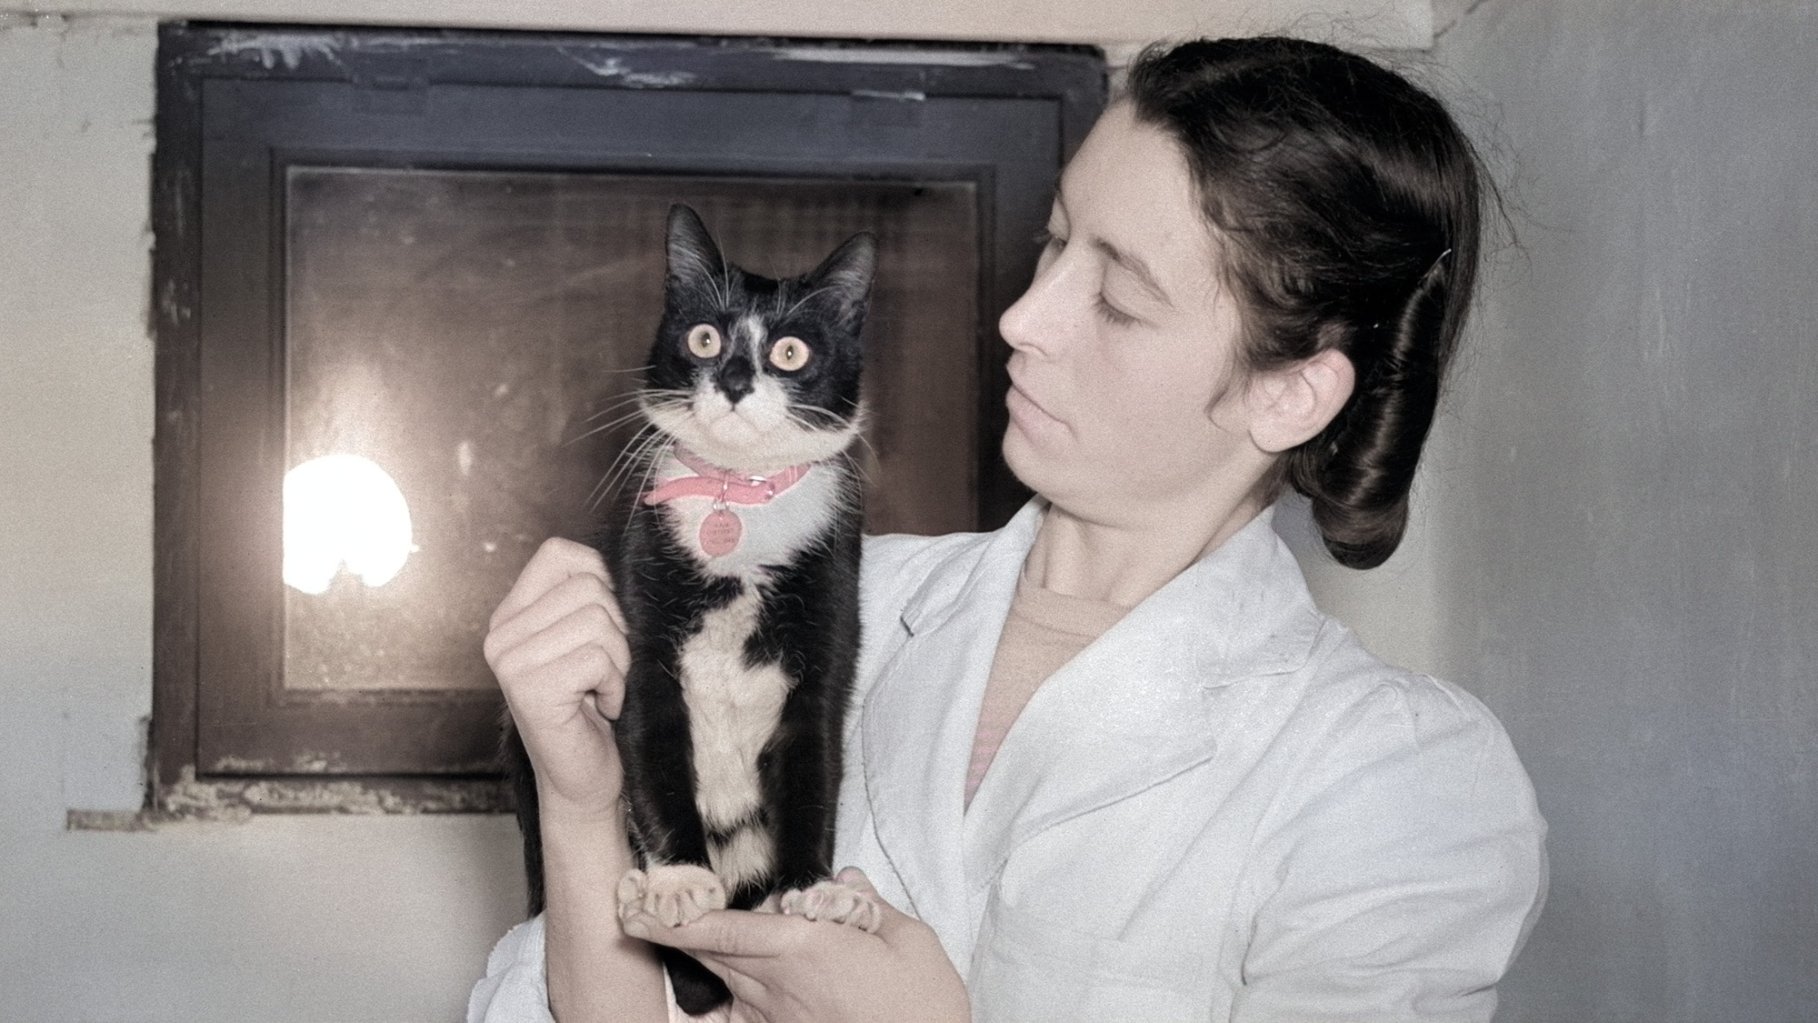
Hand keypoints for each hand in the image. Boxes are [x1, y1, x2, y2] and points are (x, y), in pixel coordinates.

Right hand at [483, 537, 630, 816]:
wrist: (582, 780)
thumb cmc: (592, 709)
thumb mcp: (589, 641)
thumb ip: (590, 599)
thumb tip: (620, 566)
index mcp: (512, 615)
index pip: (561, 553)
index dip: (601, 581)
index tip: (603, 627)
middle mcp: (501, 634)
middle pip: (589, 587)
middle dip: (617, 631)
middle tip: (603, 671)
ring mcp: (510, 661)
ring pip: (598, 621)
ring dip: (618, 662)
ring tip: (599, 690)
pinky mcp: (529, 688)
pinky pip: (598, 658)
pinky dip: (614, 686)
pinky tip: (599, 708)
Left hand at [620, 868, 970, 1022]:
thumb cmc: (923, 1007)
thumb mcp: (911, 942)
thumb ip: (871, 905)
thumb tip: (845, 880)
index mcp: (804, 948)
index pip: (723, 928)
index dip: (675, 916)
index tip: (638, 904)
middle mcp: (778, 983)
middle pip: (710, 949)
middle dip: (672, 928)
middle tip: (640, 905)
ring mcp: (777, 1016)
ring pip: (723, 978)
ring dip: (696, 954)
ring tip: (672, 930)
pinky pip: (738, 1016)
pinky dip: (718, 1000)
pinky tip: (708, 995)